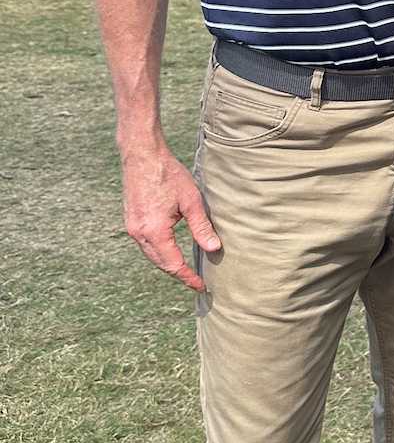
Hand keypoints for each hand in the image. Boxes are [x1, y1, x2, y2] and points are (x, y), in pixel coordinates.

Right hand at [120, 140, 218, 291]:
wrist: (142, 155)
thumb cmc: (168, 175)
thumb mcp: (191, 201)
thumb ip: (201, 228)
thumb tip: (214, 249)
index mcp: (154, 232)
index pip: (173, 264)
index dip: (187, 277)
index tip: (201, 286)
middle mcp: (138, 233)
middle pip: (160, 263)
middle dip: (177, 273)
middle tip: (196, 281)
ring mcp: (131, 227)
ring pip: (151, 254)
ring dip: (167, 263)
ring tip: (185, 269)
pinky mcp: (130, 220)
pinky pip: (145, 244)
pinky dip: (158, 251)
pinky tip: (170, 249)